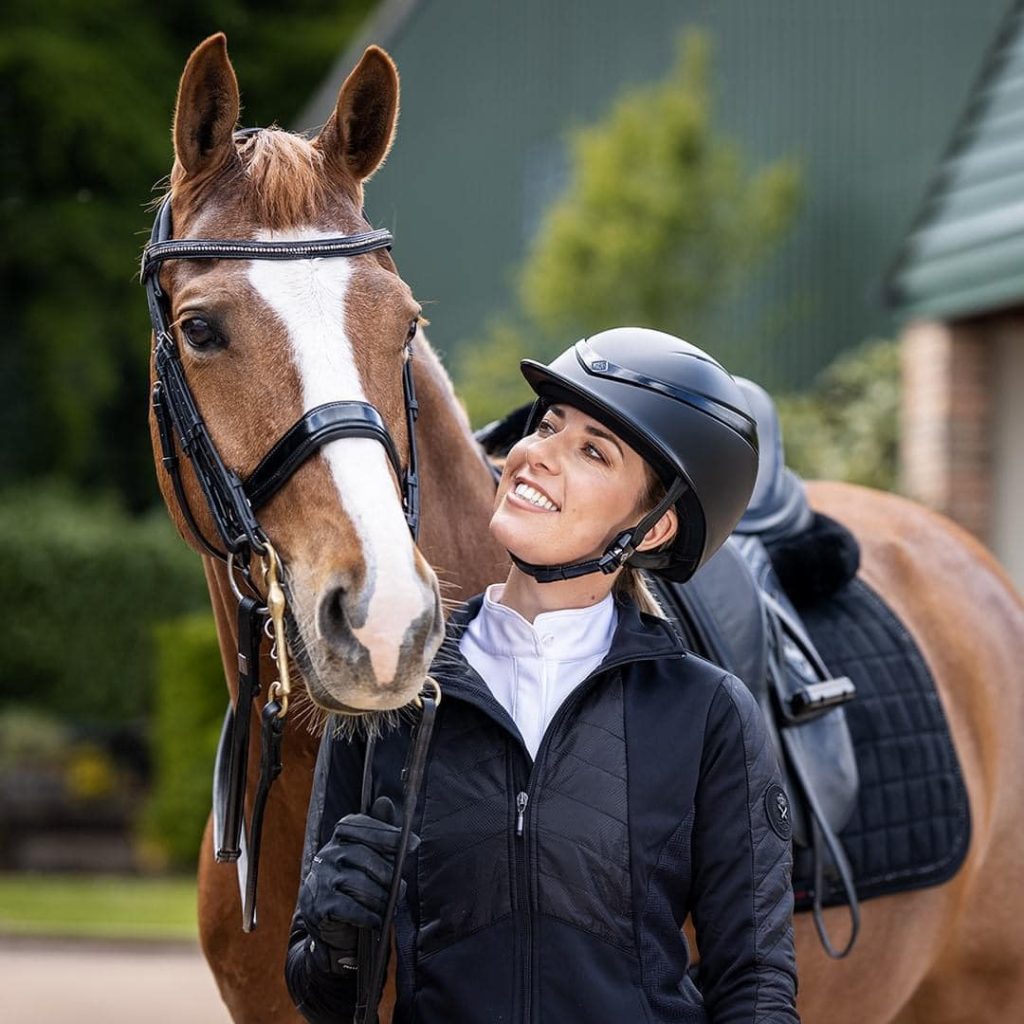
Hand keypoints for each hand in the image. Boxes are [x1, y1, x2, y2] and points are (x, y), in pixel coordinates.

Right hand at [298, 796, 417, 972]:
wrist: (329, 924)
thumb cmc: (356, 885)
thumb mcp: (368, 856)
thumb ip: (379, 832)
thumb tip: (385, 801)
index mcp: (339, 838)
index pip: (359, 825)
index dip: (387, 833)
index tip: (413, 843)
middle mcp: (326, 854)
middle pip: (362, 856)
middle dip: (387, 873)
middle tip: (402, 887)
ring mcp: (321, 880)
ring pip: (359, 884)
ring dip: (381, 899)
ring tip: (390, 906)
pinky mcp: (319, 905)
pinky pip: (351, 908)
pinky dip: (369, 916)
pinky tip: (376, 920)